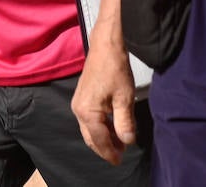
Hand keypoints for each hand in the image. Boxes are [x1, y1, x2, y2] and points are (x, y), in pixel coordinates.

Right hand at [71, 35, 138, 164]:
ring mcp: (78, 103)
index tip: (121, 161)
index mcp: (87, 112)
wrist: (105, 45)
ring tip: (120, 141)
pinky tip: (113, 126)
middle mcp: (78, 110)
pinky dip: (100, 126)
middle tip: (120, 154)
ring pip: (89, 129)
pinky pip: (89, 119)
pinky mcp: (82, 97)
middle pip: (91, 138)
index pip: (99, 140)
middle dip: (105, 148)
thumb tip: (128, 141)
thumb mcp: (124, 98)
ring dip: (103, 137)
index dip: (110, 152)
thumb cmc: (115, 69)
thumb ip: (125, 122)